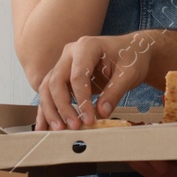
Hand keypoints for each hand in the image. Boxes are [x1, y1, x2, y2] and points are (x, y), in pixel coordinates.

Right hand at [35, 32, 156, 129]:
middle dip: (62, 107)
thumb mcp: (129, 74)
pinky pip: (49, 93)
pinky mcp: (62, 76)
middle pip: (56, 81)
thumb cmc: (130, 58)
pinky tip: (45, 126)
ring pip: (47, 88)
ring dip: (50, 110)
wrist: (130, 50)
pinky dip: (46, 110)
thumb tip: (101, 113)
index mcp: (86, 46)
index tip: (89, 119)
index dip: (82, 100)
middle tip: (74, 126)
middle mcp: (70, 53)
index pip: (77, 76)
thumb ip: (115, 92)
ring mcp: (63, 64)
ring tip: (59, 130)